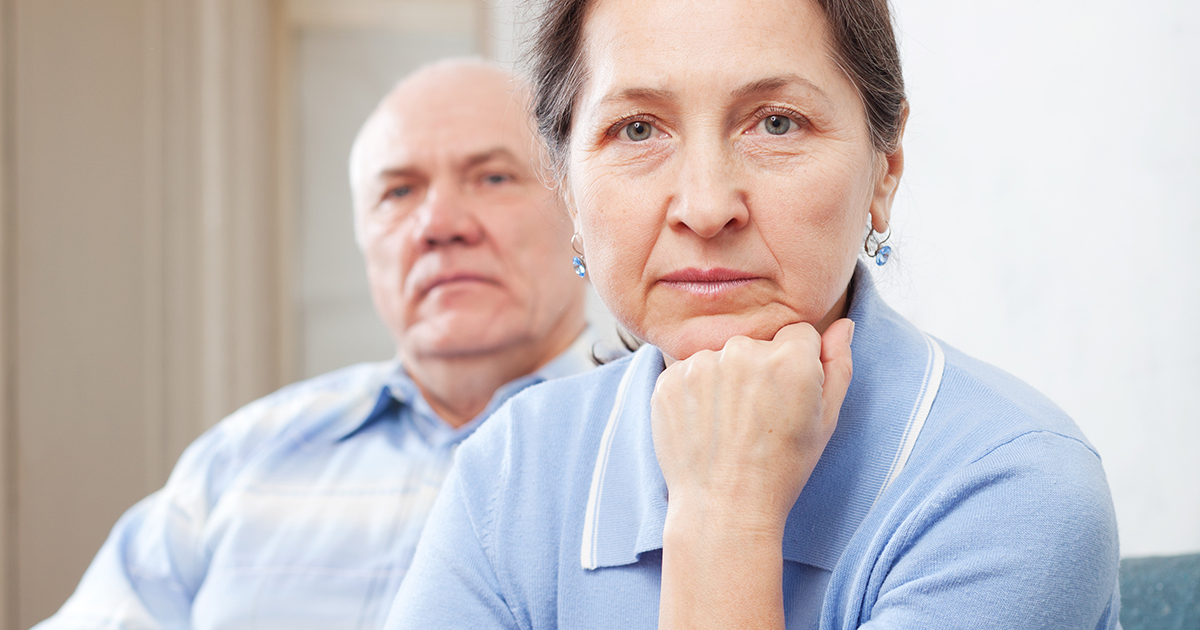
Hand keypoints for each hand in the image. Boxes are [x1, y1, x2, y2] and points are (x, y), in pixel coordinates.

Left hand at [652, 318, 853, 628]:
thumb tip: (843, 323)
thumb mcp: (825, 420)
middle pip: (756, 343)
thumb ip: (838, 364)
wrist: (724, 507)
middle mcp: (742, 351)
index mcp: (789, 358)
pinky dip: (695, 394)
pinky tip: (705, 427)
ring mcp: (700, 364)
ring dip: (724, 379)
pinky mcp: (668, 380)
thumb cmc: (783, 468)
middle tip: (757, 417)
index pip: (798, 334)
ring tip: (729, 425)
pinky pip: (688, 373)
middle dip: (759, 369)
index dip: (797, 366)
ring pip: (720, 356)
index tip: (788, 398)